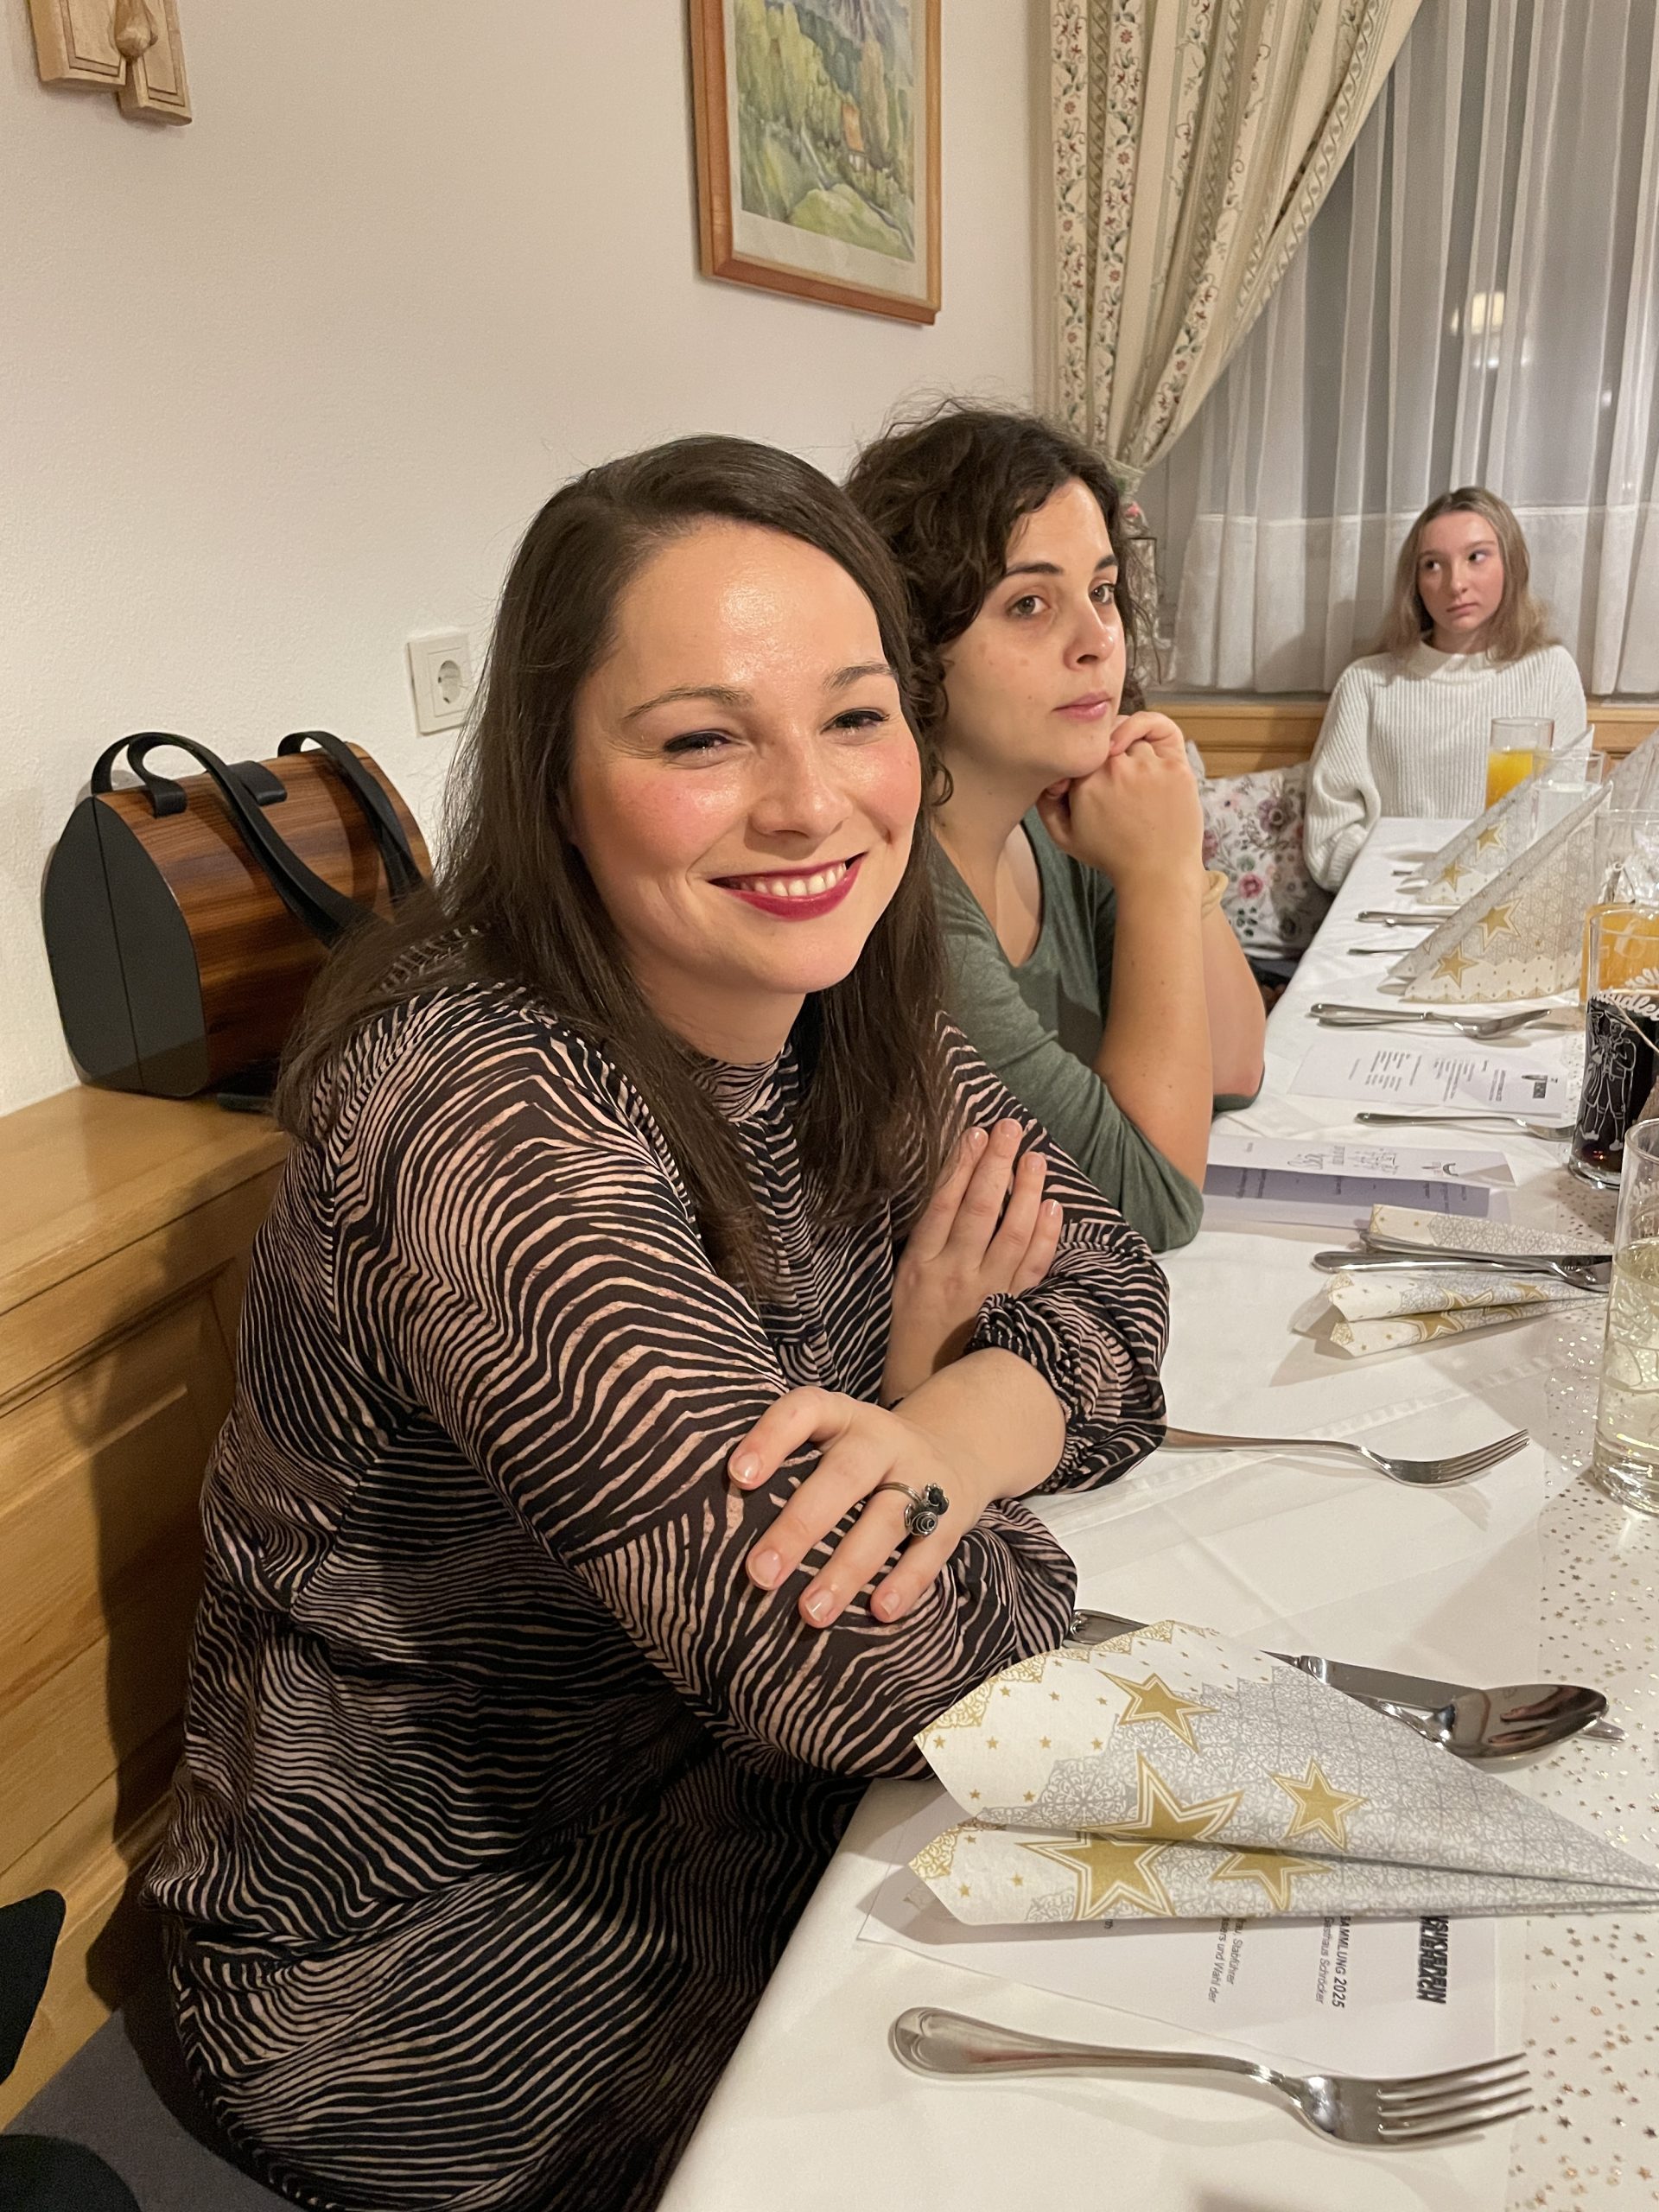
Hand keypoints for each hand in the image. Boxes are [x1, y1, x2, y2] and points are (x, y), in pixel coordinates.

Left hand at [729, 1389, 996, 1627]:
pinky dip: (905, 1583)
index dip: (770, 1438)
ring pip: (885, 1519)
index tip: (737, 1477)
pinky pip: (930, 1551)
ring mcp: (922, 1476)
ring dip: (847, 1568)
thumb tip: (714, 1524)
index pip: (804, 1410)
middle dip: (800, 1525)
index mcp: (843, 1416)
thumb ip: (789, 1466)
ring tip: (810, 1613)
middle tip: (760, 1573)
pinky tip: (877, 1613)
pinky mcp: (952, 1516)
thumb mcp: (833, 1439)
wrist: (958, 1446)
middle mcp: (882, 1440)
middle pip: (843, 1476)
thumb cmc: (862, 1457)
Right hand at [883, 1119, 1061, 1402]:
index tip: (976, 1133)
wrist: (927, 1380)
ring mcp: (987, 1291)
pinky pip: (1034, 1266)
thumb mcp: (905, 1277)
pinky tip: (1053, 1206)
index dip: (961, 1165)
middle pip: (979, 1210)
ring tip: (1035, 1158)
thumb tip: (955, 1185)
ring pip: (1012, 1233)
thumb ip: (929, 1237)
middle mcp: (955, 1274)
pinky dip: (1047, 1236)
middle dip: (997, 1165)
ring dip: (1026, 1191)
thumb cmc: (914, 1323)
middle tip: (1011, 1129)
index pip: (944, 1204)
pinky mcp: (1012, 1306)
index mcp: (921, 1264)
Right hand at [1038, 710, 1204, 892]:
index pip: (1077, 749)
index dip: (1078, 759)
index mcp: (1087, 782)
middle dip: (1100, 751)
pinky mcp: (1176, 766)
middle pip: (1103, 737)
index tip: (1083, 776)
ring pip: (1129, 735)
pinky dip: (1147, 724)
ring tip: (1129, 775)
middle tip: (1108, 774)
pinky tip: (1139, 734)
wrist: (1157, 874)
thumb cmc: (1112, 856)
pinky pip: (1160, 727)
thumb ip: (1045, 803)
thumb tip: (1046, 772)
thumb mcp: (1065, 837)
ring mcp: (1149, 766)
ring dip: (1126, 748)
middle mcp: (1117, 769)